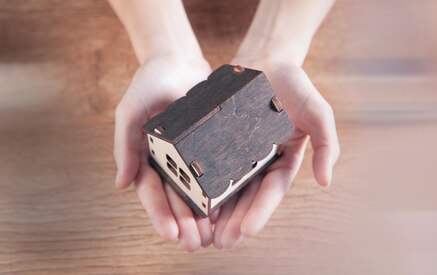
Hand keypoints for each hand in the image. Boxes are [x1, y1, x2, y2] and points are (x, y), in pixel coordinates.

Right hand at [114, 55, 214, 250]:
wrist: (179, 61)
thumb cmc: (149, 83)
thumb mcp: (131, 109)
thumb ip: (125, 144)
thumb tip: (121, 184)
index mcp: (147, 157)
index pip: (152, 192)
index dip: (160, 215)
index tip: (170, 234)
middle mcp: (170, 162)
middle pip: (177, 199)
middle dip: (184, 224)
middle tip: (194, 245)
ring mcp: (192, 156)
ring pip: (198, 193)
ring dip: (203, 217)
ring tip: (212, 238)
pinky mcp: (213, 147)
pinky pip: (218, 173)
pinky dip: (221, 193)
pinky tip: (229, 212)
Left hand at [212, 61, 339, 248]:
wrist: (266, 60)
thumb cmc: (295, 85)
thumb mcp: (319, 112)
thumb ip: (326, 145)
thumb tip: (326, 181)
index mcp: (283, 159)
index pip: (271, 191)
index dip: (260, 211)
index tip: (246, 231)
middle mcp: (259, 161)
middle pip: (246, 197)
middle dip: (235, 221)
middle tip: (221, 243)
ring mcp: (237, 153)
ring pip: (225, 188)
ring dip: (216, 213)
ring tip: (203, 234)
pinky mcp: (217, 142)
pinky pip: (206, 166)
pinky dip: (200, 186)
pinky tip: (189, 202)